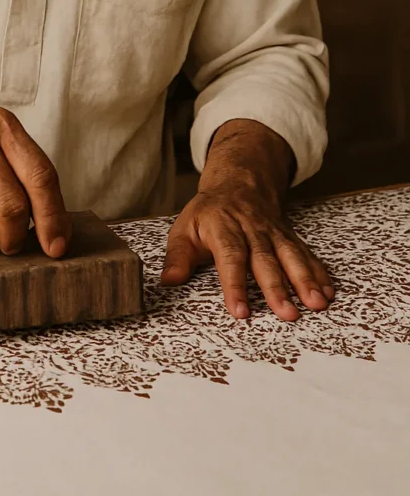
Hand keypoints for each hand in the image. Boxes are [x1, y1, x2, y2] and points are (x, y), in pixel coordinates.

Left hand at [161, 119, 334, 320]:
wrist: (239, 182)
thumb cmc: (209, 213)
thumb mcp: (185, 228)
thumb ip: (178, 256)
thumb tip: (169, 282)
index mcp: (223, 227)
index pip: (230, 257)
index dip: (235, 284)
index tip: (240, 311)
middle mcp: (252, 230)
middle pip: (265, 260)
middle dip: (278, 288)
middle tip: (288, 314)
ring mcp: (273, 233)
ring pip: (290, 256)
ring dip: (305, 280)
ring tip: (316, 304)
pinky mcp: (288, 237)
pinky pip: (305, 254)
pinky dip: (318, 273)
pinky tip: (328, 292)